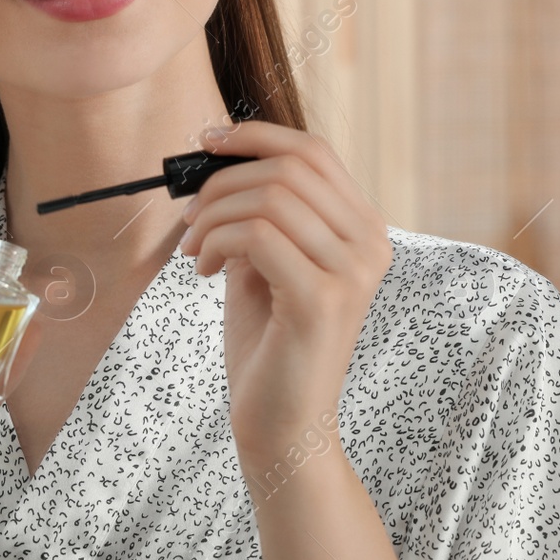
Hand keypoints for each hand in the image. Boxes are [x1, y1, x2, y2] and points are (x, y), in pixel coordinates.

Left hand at [179, 121, 392, 467]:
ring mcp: (351, 272)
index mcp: (363, 230)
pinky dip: (217, 242)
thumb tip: (220, 158)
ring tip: (195, 249)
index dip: (256, 135)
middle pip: (289, 167)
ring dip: (213, 216)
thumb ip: (259, 212)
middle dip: (222, 182)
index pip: (314, 151)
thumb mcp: (266, 262)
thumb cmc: (269, 343)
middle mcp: (370, 245)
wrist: (282, 424)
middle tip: (189, 216)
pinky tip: (205, 270)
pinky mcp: (322, 299)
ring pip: (269, 198)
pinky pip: (258, 236)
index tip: (206, 140)